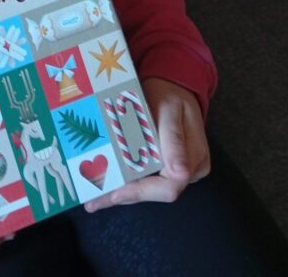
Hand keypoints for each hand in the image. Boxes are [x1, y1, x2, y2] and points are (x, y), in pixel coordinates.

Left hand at [85, 77, 209, 209]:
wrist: (175, 84)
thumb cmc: (170, 93)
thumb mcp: (169, 108)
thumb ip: (173, 138)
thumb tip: (180, 174)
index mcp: (195, 156)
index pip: (169, 186)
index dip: (141, 192)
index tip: (114, 193)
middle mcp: (191, 169)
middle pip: (158, 192)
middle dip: (126, 196)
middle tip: (93, 202)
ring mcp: (182, 170)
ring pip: (151, 189)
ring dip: (124, 193)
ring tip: (95, 199)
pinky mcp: (171, 167)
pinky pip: (150, 179)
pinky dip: (129, 182)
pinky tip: (107, 186)